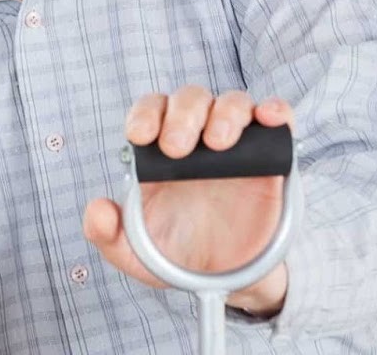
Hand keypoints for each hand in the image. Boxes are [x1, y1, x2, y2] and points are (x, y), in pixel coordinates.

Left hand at [82, 86, 293, 316]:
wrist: (225, 277)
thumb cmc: (175, 254)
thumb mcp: (133, 252)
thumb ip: (106, 233)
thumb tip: (99, 209)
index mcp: (159, 150)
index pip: (151, 110)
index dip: (145, 114)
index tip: (141, 136)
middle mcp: (197, 137)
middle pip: (190, 99)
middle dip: (182, 116)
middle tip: (177, 149)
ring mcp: (236, 144)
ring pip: (233, 102)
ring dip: (226, 113)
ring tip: (218, 144)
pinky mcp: (271, 157)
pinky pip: (277, 120)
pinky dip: (277, 111)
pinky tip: (271, 119)